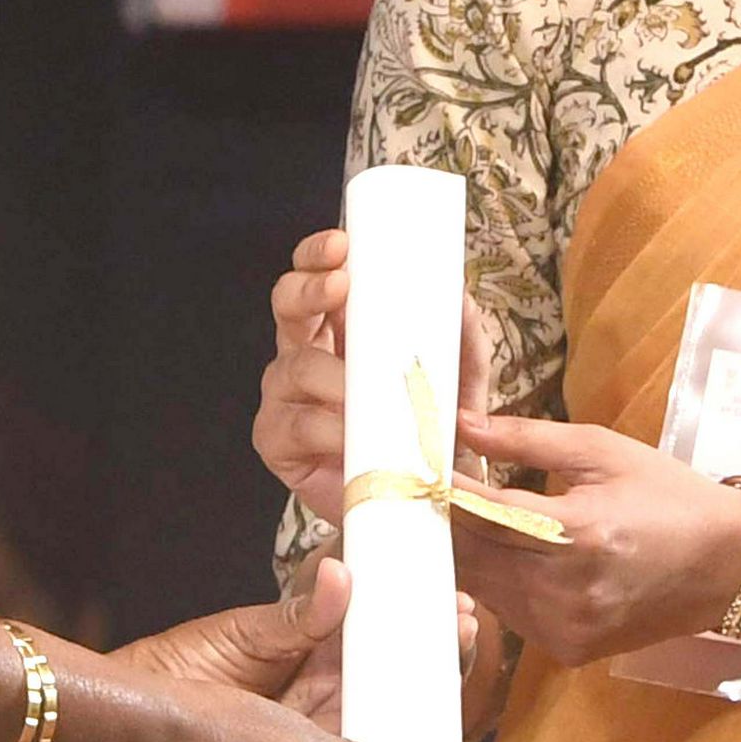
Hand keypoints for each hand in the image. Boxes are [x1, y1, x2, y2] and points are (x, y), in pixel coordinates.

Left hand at [114, 561, 477, 736]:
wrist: (127, 728)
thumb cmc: (176, 670)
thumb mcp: (240, 635)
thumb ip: (295, 614)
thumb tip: (340, 572)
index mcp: (308, 652)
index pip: (372, 630)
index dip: (411, 613)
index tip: (446, 594)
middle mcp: (320, 692)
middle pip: (390, 670)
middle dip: (432, 646)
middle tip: (465, 619)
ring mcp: (316, 732)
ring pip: (386, 712)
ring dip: (424, 688)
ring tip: (458, 652)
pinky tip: (427, 729)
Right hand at [254, 227, 493, 518]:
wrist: (420, 497)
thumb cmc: (427, 428)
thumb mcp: (458, 378)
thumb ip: (463, 337)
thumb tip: (461, 298)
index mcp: (335, 327)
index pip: (316, 276)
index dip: (319, 254)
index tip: (342, 244)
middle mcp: (302, 352)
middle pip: (286, 303)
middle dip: (309, 287)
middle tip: (341, 284)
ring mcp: (284, 397)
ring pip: (296, 366)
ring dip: (335, 375)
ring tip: (366, 390)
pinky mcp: (277, 441)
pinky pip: (300, 424)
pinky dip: (330, 427)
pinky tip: (353, 434)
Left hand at [449, 412, 740, 666]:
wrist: (726, 565)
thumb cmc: (666, 495)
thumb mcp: (602, 451)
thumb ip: (526, 438)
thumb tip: (463, 424)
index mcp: (577, 533)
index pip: (484, 511)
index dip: (444, 490)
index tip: (416, 468)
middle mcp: (565, 590)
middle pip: (472, 557)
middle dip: (446, 525)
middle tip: (425, 494)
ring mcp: (564, 628)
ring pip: (483, 589)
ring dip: (470, 555)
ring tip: (465, 521)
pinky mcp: (567, 650)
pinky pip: (510, 613)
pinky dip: (499, 584)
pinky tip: (508, 556)